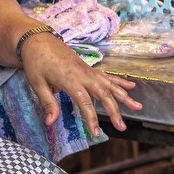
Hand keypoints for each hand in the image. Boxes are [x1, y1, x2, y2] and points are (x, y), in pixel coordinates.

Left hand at [21, 35, 141, 138]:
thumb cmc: (36, 62)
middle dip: (114, 111)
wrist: (39, 40)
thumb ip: (47, 103)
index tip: (96, 133)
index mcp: (70, 79)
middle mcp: (83, 75)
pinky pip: (108, 76)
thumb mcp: (37, 83)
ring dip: (124, 97)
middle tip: (122, 127)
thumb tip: (50, 123)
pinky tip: (132, 86)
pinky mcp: (89, 69)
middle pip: (104, 94)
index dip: (91, 118)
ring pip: (110, 85)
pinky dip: (120, 82)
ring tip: (138, 107)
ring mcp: (88, 71)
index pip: (84, 102)